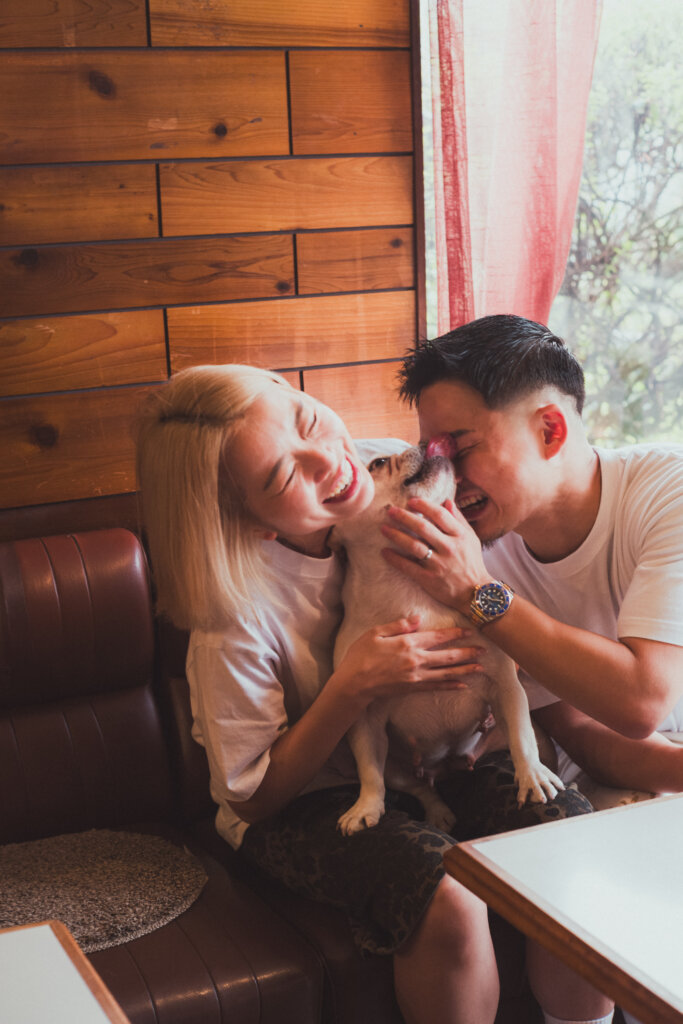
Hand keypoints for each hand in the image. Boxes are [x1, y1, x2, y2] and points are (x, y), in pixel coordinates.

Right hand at [331, 615, 483, 706]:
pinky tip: (462, 685)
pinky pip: (436, 686)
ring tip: (480, 668)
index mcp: (407, 643)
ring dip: (465, 670)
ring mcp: (416, 676)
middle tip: (484, 650)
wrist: (353, 684)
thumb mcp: (375, 633)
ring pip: (446, 672)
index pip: (437, 637)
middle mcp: (416, 660)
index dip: (455, 634)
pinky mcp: (413, 688)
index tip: (470, 631)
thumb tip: (417, 618)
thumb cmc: (360, 655)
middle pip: (448, 656)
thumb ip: (398, 625)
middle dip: (467, 652)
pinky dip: (450, 686)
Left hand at [379, 497, 489, 611]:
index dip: (424, 506)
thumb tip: (447, 501)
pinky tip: (384, 552)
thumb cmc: (472, 563)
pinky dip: (395, 559)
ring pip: (413, 545)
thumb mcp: (471, 539)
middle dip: (404, 517)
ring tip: (383, 528)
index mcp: (459, 536)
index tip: (411, 501)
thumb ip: (459, 520)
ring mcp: (438, 564)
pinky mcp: (428, 579)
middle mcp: (449, 548)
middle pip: (423, 528)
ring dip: (396, 535)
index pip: (440, 515)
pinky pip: (408, 567)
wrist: (475, 593)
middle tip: (391, 511)